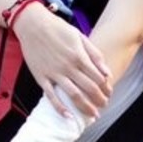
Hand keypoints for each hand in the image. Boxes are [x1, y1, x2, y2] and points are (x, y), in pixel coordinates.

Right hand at [14, 3, 111, 118]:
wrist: (33, 24)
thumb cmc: (58, 28)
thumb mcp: (80, 37)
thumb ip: (95, 54)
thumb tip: (107, 73)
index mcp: (79, 56)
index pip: (98, 78)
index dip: (106, 88)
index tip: (109, 93)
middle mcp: (68, 67)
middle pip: (89, 89)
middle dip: (100, 100)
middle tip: (104, 106)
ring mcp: (54, 73)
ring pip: (73, 95)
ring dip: (85, 107)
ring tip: (93, 114)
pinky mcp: (41, 77)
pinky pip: (51, 96)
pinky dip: (60, 108)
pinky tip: (68, 116)